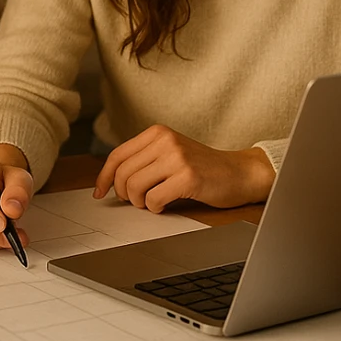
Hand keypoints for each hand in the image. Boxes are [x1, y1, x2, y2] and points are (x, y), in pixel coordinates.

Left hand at [94, 125, 274, 212]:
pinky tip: (165, 205)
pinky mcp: (187, 177)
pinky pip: (153, 199)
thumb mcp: (170, 153)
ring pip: (134, 186)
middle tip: (136, 201)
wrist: (239, 173)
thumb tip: (111, 181)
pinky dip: (155, 207)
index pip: (118, 155)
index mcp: (157, 133)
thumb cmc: (203, 168)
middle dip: (124, 194)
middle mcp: (165, 141)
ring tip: (152, 202)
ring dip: (140, 202)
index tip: (100, 192)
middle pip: (123, 173)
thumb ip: (144, 160)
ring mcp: (177, 158)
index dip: (105, 177)